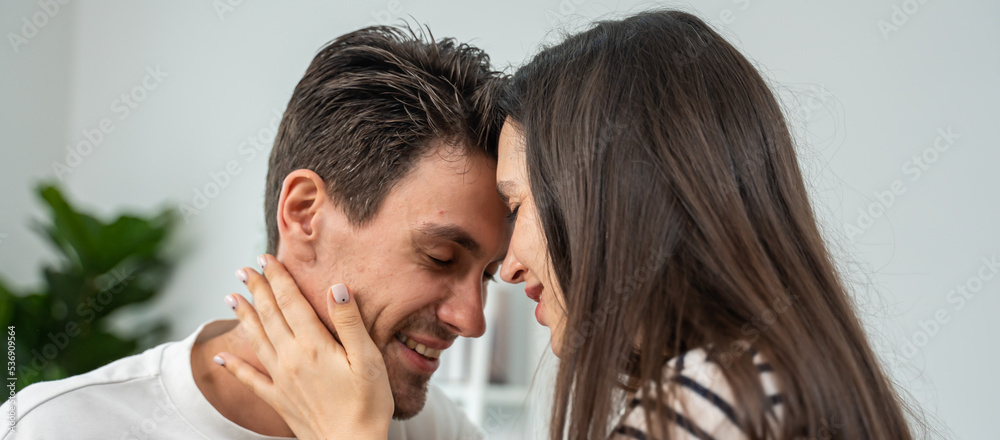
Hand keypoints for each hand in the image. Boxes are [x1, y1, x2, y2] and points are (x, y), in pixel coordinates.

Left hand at [215, 254, 392, 439]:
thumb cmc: (368, 404)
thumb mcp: (368, 359)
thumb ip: (350, 322)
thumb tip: (336, 287)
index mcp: (314, 345)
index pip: (291, 302)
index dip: (278, 278)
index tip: (265, 259)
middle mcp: (291, 359)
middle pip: (269, 316)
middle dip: (256, 290)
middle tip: (243, 269)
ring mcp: (281, 380)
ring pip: (256, 340)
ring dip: (243, 317)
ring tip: (230, 297)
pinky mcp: (278, 399)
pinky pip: (250, 379)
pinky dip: (234, 367)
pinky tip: (220, 358)